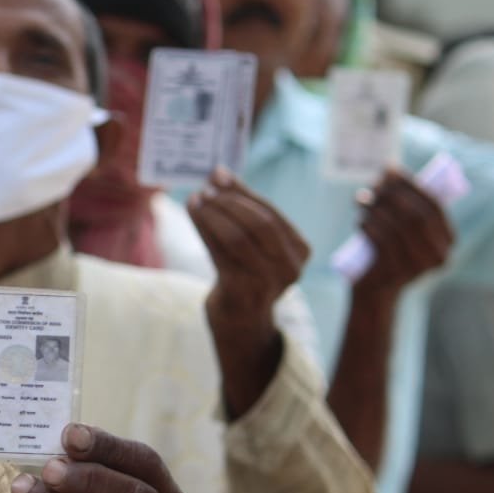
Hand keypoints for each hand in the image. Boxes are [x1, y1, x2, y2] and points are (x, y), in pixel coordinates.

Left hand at [189, 167, 309, 319]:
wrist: (242, 320)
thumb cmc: (248, 271)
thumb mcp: (254, 241)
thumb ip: (243, 208)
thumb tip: (219, 172)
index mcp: (300, 250)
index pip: (270, 213)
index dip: (243, 192)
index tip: (219, 175)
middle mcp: (290, 267)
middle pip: (258, 224)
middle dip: (229, 202)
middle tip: (205, 189)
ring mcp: (267, 282)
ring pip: (237, 237)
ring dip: (212, 214)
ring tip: (195, 199)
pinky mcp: (241, 291)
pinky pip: (219, 253)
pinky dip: (204, 229)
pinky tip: (193, 214)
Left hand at [355, 169, 453, 295]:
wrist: (375, 295)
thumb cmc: (388, 253)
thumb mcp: (402, 230)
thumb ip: (405, 206)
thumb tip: (389, 172)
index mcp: (448, 241)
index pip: (433, 205)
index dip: (410, 184)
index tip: (389, 169)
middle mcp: (439, 256)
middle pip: (415, 215)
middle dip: (392, 194)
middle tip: (372, 184)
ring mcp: (418, 268)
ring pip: (395, 226)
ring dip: (375, 208)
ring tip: (361, 201)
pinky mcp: (394, 274)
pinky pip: (380, 240)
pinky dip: (368, 225)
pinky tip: (360, 221)